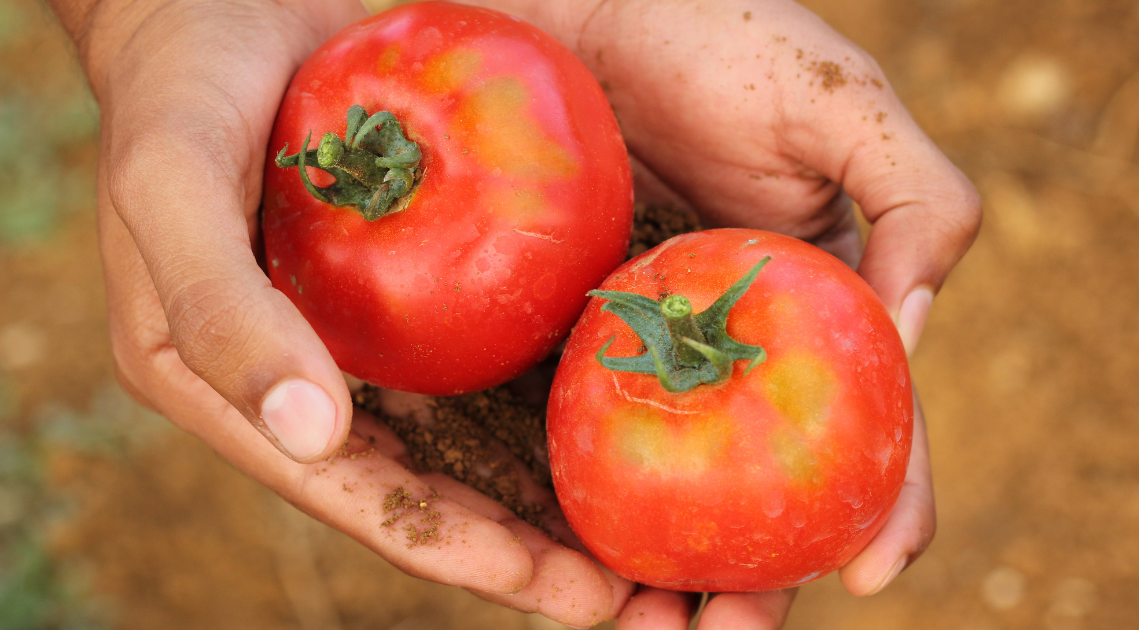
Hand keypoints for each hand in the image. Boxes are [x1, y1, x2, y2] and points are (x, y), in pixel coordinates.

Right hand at [49, 0, 630, 624]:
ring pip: (474, 445)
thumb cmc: (180, 91)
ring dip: (557, 500)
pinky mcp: (407, 293)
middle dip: (534, 558)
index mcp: (241, 396)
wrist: (218, 5)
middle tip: (643, 598)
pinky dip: (551, 402)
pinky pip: (489, 362)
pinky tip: (622, 414)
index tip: (569, 596)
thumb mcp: (170, 188)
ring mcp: (366, 344)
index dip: (468, 555)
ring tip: (652, 541)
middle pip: (437, 497)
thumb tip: (312, 436)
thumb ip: (223, 313)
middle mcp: (312, 388)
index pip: (372, 500)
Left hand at [471, 0, 979, 626]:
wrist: (577, 8)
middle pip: (766, 482)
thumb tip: (915, 334)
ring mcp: (652, 353)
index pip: (871, 427)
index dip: (888, 506)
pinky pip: (583, 436)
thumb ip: (919, 202)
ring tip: (641, 627)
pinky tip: (567, 556)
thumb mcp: (841, 103)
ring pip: (675, 484)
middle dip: (761, 574)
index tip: (872, 575)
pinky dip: (585, 504)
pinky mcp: (568, 342)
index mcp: (820, 308)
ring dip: (668, 568)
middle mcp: (738, 346)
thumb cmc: (714, 35)